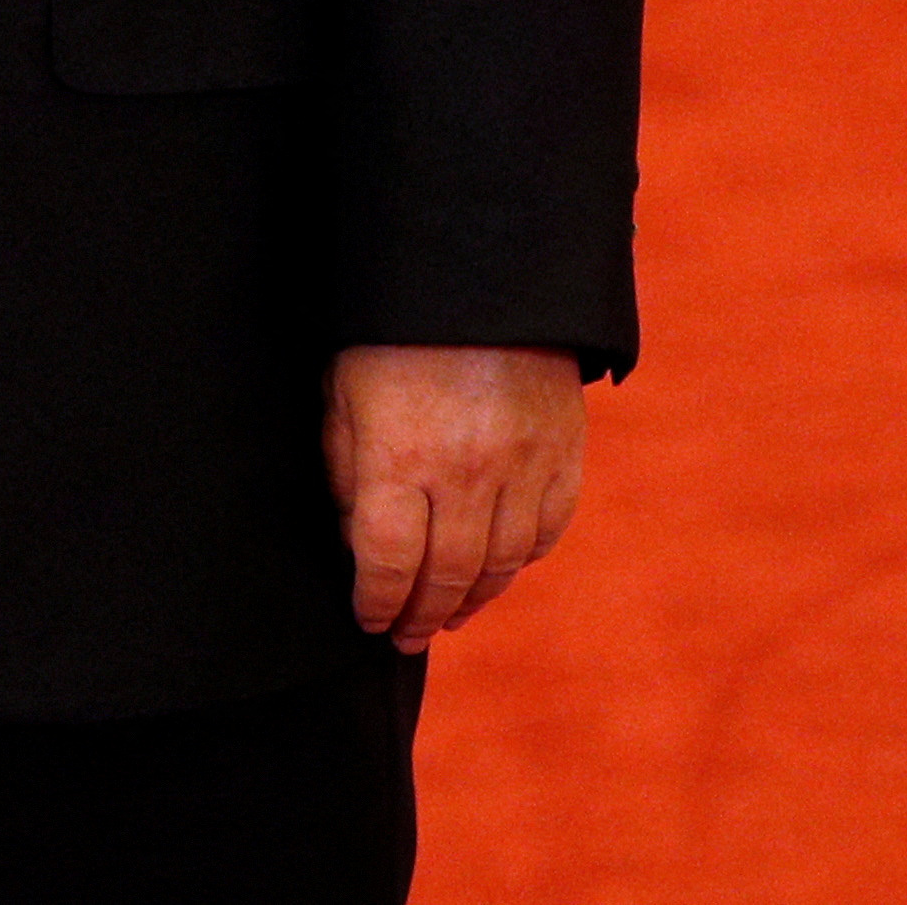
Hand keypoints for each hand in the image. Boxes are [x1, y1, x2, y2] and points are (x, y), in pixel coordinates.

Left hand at [323, 343, 585, 649]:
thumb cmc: (391, 329)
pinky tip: (499, 568)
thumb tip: (354, 537)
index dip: (377, 601)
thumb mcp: (342, 390)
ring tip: (449, 614)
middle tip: (406, 636)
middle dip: (422, 614)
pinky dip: (523, 558)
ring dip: (474, 598)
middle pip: (447, 574)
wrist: (480, 271)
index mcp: (400, 455)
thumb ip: (345, 467)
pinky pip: (547, 527)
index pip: (389, 561)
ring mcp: (523, 465)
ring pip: (502, 562)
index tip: (368, 619)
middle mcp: (466, 472)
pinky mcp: (564, 451)